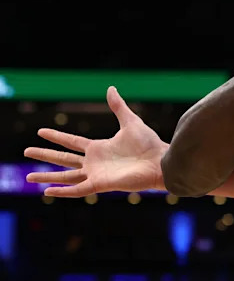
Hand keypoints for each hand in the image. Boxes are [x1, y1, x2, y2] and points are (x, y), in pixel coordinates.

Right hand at [23, 87, 167, 196]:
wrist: (160, 162)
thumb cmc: (149, 144)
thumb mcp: (130, 122)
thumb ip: (118, 107)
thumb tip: (110, 88)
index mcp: (99, 148)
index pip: (71, 142)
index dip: (56, 137)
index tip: (40, 132)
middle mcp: (95, 162)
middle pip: (63, 159)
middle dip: (44, 155)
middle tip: (26, 151)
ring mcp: (96, 174)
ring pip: (65, 176)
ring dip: (46, 177)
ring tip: (28, 177)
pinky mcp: (100, 184)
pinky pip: (77, 190)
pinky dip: (62, 191)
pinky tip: (47, 192)